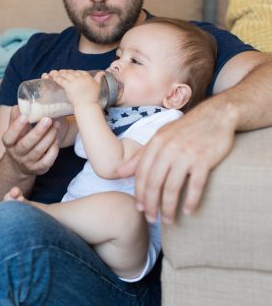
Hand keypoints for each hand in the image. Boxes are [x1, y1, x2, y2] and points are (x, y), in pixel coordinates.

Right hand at [1, 105, 60, 176]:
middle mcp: (17, 154)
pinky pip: (47, 160)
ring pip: (39, 150)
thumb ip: (16, 117)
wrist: (18, 166)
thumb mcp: (13, 130)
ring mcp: (28, 163)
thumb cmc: (18, 142)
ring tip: (56, 125)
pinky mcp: (39, 169)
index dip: (16, 127)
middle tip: (48, 119)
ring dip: (49, 137)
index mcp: (9, 143)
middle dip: (38, 131)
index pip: (9, 137)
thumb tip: (20, 104)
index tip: (24, 116)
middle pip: (26, 144)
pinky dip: (53, 150)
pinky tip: (57, 140)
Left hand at [50, 70, 101, 107]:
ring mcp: (75, 81)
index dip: (75, 72)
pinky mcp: (69, 86)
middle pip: (72, 72)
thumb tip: (102, 72)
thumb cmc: (92, 97)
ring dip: (61, 74)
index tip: (71, 73)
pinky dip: (57, 78)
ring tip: (56, 74)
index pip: (80, 72)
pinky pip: (62, 80)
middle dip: (67, 72)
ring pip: (66, 75)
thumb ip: (99, 78)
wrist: (87, 105)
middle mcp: (81, 78)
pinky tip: (54, 78)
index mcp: (87, 77)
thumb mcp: (98, 85)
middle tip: (62, 72)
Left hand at [117, 108, 234, 223]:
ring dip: (169, 207)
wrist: (216, 115)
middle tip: (152, 219)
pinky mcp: (204, 160)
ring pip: (172, 187)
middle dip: (151, 205)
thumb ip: (141, 155)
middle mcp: (168, 149)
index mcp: (156, 143)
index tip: (140, 208)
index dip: (139, 193)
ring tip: (169, 220)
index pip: (142, 173)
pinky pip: (196, 185)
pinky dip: (191, 201)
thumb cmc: (185, 129)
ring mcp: (186, 154)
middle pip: (154, 183)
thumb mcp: (160, 137)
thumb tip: (120, 172)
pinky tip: (188, 211)